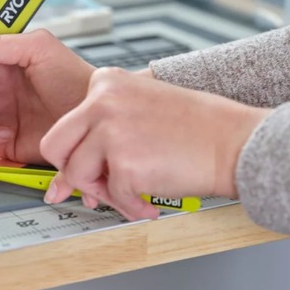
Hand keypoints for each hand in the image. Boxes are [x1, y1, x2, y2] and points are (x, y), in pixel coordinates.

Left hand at [40, 67, 270, 220]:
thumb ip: (103, 130)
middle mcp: (103, 101)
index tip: (97, 162)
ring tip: (131, 192)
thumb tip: (68, 173)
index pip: (65, 123)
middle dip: (73, 172)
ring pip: (76, 175)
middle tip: (98, 183)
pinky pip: (112, 196)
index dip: (78, 151)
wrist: (235, 141)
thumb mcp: (140, 108)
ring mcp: (111, 130)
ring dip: (104, 192)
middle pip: (54, 146)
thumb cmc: (197, 128)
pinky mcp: (124, 163)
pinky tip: (150, 201)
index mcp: (105, 82)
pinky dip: (131, 206)